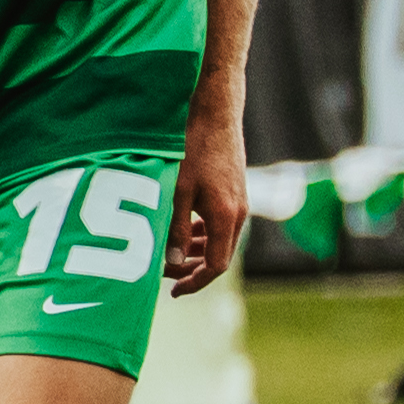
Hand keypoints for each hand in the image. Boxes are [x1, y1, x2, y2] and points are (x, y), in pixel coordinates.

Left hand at [166, 106, 246, 297]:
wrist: (216, 113)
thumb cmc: (193, 148)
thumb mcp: (178, 191)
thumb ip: (175, 230)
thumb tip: (172, 265)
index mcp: (226, 217)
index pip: (216, 266)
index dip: (195, 282)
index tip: (174, 291)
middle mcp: (237, 213)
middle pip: (219, 257)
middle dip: (192, 270)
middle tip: (165, 275)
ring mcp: (238, 203)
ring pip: (219, 241)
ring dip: (196, 252)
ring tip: (169, 257)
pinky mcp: (233, 192)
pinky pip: (220, 224)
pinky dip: (202, 233)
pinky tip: (183, 230)